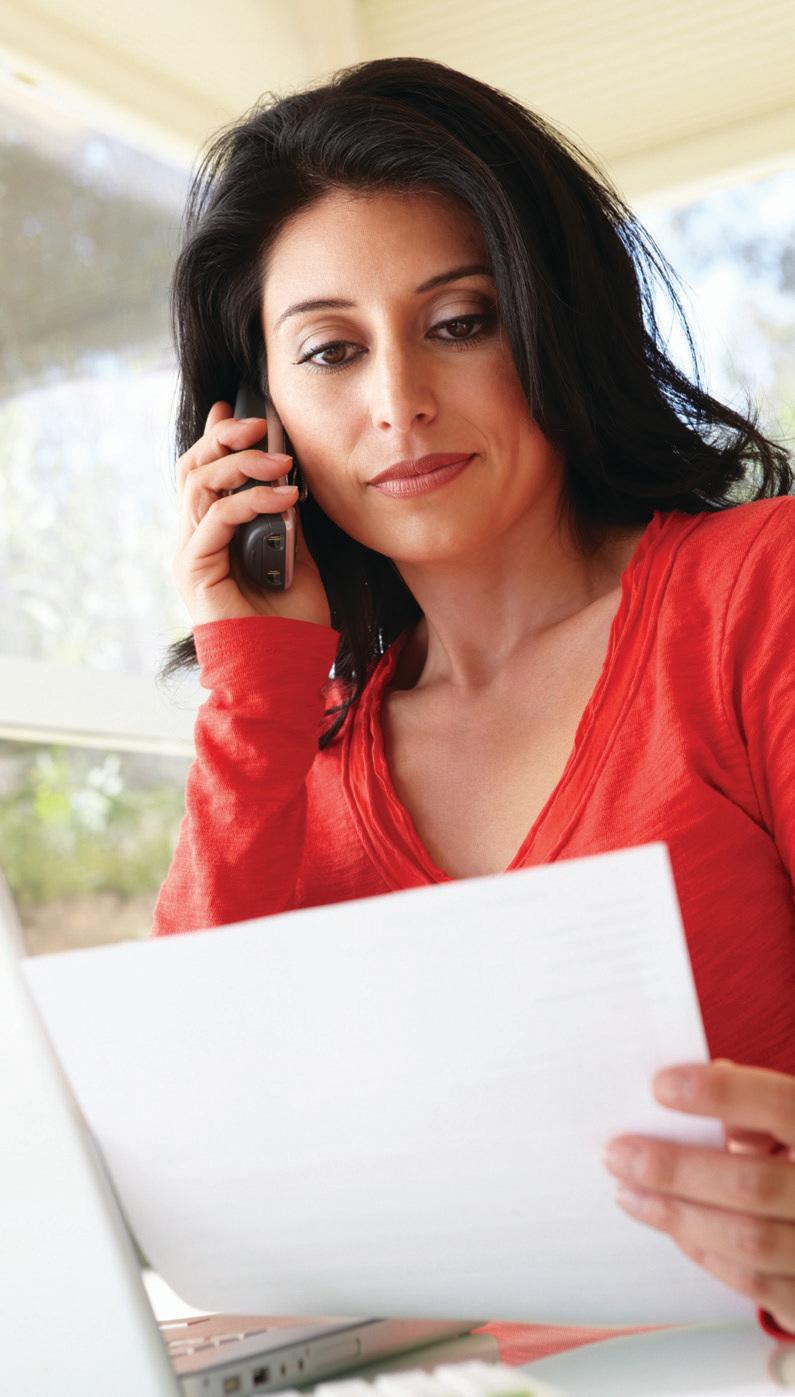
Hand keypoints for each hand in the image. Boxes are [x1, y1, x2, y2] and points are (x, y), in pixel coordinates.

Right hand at [174, 400, 330, 627]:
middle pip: (193, 469)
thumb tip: (290, 482)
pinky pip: (217, 516)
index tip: (240, 409)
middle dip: (225, 437)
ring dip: (242, 462)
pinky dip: (252, 499)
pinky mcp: (195, 568)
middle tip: (261, 423)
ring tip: (282, 461)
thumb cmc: (291, 628)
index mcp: (215, 538)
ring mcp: (192, 554)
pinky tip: (287, 496)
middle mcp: (196, 541)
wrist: (283, 676)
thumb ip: (285, 522)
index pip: (205, 475)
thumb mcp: (297, 560)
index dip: (217, 438)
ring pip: (198, 484)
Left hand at [604, 1059, 794, 1331]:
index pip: (780, 1106)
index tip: (660, 1086)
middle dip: (676, 1168)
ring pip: (748, 1238)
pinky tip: (671, 1227)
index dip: (722, 1095)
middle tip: (618, 1154)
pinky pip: (751, 1281)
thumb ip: (750, 1111)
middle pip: (753, 1183)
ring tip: (627, 1192)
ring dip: (676, 1214)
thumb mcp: (787, 1130)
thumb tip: (677, 1091)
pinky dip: (704, 1250)